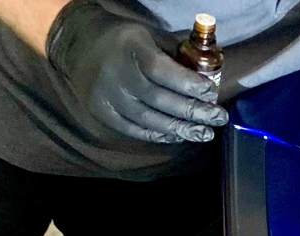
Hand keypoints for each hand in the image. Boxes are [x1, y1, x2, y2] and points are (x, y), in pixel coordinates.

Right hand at [46, 0, 226, 143]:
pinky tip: (179, 135)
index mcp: (130, 49)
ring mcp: (109, 98)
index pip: (163, 71)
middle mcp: (118, 75)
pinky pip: (137, 130)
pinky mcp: (104, 114)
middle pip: (161, 101)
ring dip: (182, 129)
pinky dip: (161, 135)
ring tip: (204, 133)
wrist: (81, 46)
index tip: (211, 92)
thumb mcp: (149, 37)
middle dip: (194, 112)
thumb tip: (208, 76)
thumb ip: (176, 55)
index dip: (189, 84)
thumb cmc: (126, 41)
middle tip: (218, 118)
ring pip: (151, 121)